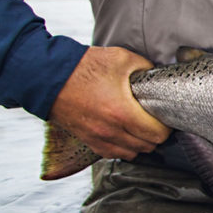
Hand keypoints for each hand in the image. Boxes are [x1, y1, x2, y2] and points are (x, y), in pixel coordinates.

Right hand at [48, 46, 170, 159]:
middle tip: (154, 120)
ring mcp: (99, 138)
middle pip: (148, 146)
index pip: (158, 134)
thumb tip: (157, 77)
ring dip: (141, 142)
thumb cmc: (82, 67)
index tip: (164, 116)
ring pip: (133, 153)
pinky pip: (115, 154)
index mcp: (123, 112)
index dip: (166, 126)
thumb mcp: (121, 59)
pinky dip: (124, 147)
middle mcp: (111, 131)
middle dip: (156, 134)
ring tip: (141, 127)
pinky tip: (125, 133)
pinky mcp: (89, 141)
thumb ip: (145, 68)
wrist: (47, 77)